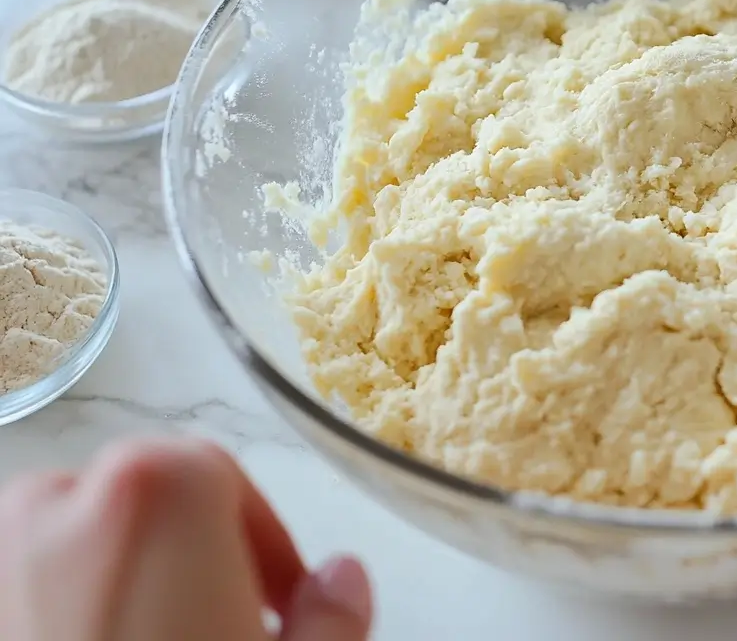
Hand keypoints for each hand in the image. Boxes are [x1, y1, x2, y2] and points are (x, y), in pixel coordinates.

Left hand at [0, 437, 372, 640]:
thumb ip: (334, 616)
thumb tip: (341, 580)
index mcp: (154, 491)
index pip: (217, 474)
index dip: (261, 541)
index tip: (281, 600)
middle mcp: (57, 504)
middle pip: (142, 500)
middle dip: (189, 554)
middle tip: (228, 623)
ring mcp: (0, 556)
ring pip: (73, 544)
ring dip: (122, 581)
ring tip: (167, 640)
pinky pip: (27, 585)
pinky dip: (60, 611)